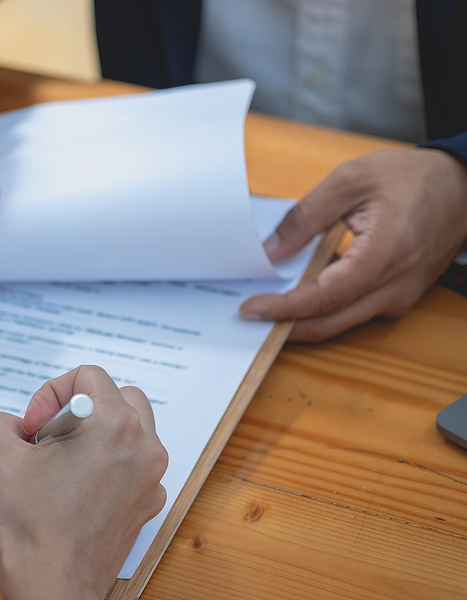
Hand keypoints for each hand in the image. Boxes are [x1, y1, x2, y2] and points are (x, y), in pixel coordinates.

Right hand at [0, 366, 168, 599]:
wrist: (52, 586)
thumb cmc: (32, 527)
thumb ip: (2, 421)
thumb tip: (15, 425)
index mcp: (114, 425)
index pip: (89, 375)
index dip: (51, 393)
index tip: (34, 426)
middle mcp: (143, 447)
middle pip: (119, 396)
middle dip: (81, 408)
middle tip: (50, 437)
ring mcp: (150, 478)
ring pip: (131, 429)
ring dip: (97, 433)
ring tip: (63, 462)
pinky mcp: (147, 504)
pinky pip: (132, 464)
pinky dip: (108, 464)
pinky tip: (76, 488)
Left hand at [240, 148, 466, 341]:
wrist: (464, 185)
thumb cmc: (413, 179)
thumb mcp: (350, 180)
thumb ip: (306, 216)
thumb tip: (271, 250)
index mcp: (384, 256)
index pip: (324, 298)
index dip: (284, 309)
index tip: (251, 308)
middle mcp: (394, 286)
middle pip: (330, 322)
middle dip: (285, 325)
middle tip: (248, 316)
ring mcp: (399, 296)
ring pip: (341, 322)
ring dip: (302, 320)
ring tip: (266, 306)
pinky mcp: (398, 296)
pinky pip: (354, 312)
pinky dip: (323, 310)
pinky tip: (297, 295)